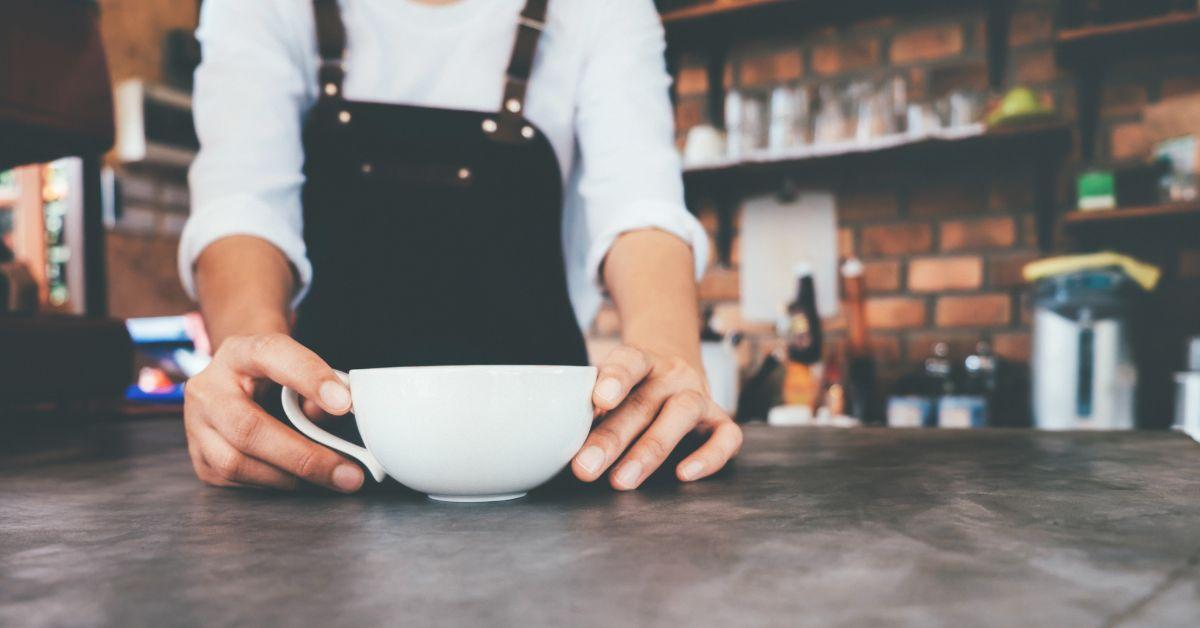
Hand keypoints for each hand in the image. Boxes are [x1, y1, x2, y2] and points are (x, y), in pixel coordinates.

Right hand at [183, 333, 364, 492]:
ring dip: (290, 477)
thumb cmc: (276, 379)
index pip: (272, 355)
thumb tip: (338, 413)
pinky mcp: (198, 457)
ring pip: (236, 463)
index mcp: (239, 353)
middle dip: (304, 456)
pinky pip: (233, 481)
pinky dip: (272, 484)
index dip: (309, 377)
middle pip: (249, 428)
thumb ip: (318, 388)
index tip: (344, 403)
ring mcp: (196, 425)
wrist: (238, 384)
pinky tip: (298, 479)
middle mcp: (209, 388)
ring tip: (329, 478)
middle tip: (348, 474)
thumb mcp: (297, 369)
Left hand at [572, 345, 742, 489]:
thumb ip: (593, 407)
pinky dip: (709, 457)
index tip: (599, 399)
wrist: (675, 368)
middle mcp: (672, 374)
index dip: (615, 377)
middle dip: (612, 438)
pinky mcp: (720, 420)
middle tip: (585, 467)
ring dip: (650, 450)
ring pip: (681, 415)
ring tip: (622, 480)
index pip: (630, 360)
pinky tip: (685, 474)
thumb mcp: (612, 386)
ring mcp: (699, 395)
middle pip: (643, 402)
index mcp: (643, 360)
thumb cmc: (633, 387)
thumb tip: (559, 440)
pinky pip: (726, 437)